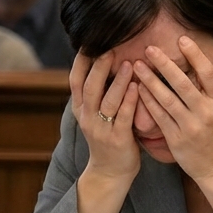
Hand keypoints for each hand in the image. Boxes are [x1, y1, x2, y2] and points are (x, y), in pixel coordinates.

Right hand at [70, 50, 140, 184]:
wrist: (110, 172)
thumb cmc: (109, 136)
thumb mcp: (97, 114)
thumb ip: (100, 92)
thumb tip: (106, 61)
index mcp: (81, 108)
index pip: (75, 80)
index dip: (81, 61)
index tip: (89, 41)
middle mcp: (87, 117)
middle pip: (90, 87)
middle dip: (99, 66)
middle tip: (110, 47)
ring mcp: (101, 129)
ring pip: (106, 101)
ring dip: (117, 81)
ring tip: (128, 62)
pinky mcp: (117, 139)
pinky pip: (123, 117)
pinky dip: (129, 101)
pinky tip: (137, 87)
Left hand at [132, 36, 212, 198]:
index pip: (208, 73)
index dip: (195, 55)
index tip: (182, 40)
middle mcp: (205, 113)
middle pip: (183, 84)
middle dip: (165, 64)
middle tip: (150, 49)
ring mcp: (189, 126)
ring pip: (166, 99)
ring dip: (150, 81)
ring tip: (137, 66)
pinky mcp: (175, 138)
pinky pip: (159, 116)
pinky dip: (148, 101)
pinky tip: (137, 89)